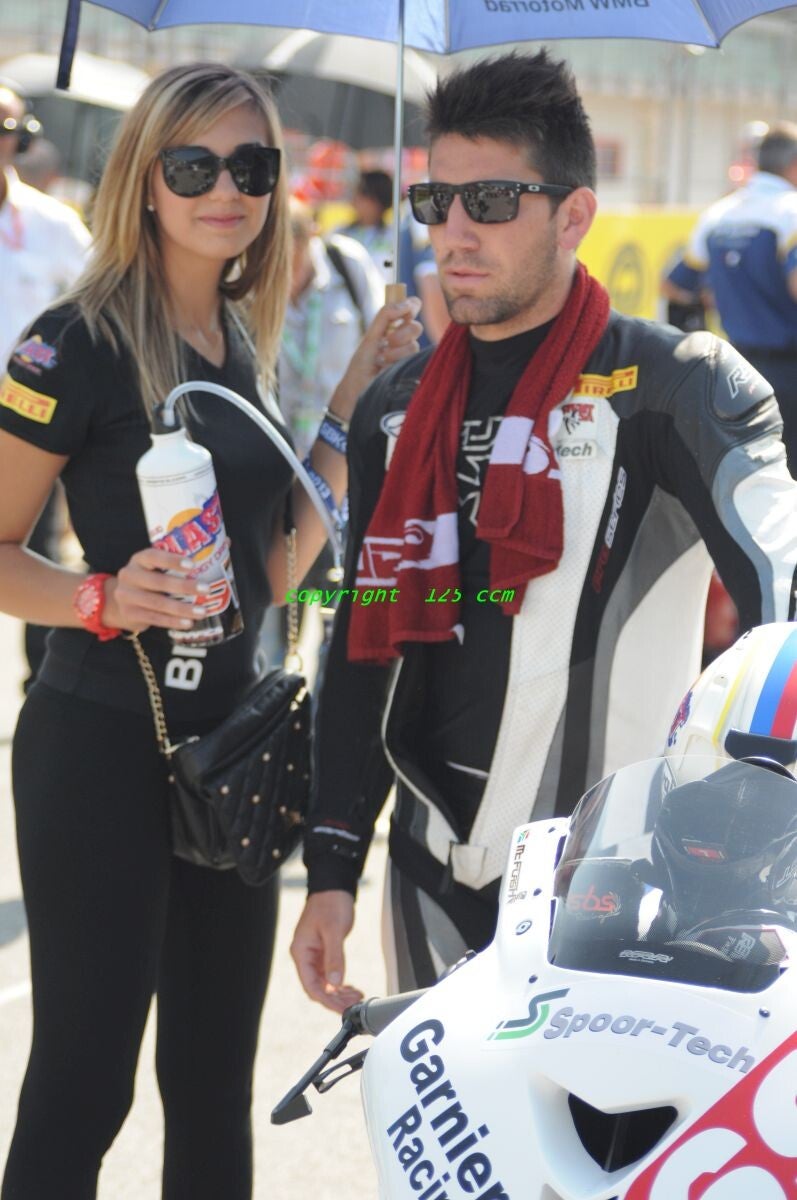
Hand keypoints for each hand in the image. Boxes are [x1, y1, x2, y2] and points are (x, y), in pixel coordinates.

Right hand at [103, 547, 208, 633]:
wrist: (120, 602)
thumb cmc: (149, 580)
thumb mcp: (158, 567)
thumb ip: (185, 557)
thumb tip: (226, 542)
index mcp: (139, 559)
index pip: (153, 556)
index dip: (172, 560)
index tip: (192, 565)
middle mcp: (130, 575)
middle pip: (158, 581)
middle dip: (184, 586)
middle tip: (206, 589)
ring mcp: (127, 596)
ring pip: (157, 603)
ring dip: (182, 608)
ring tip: (202, 611)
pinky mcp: (130, 614)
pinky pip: (154, 619)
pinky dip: (172, 622)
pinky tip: (188, 623)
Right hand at [290, 890, 363, 1012]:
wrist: (333, 888)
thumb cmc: (330, 904)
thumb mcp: (333, 930)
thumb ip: (334, 957)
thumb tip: (335, 983)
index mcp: (301, 951)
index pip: (310, 985)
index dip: (326, 1000)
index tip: (342, 1009)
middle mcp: (305, 956)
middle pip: (318, 987)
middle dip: (335, 998)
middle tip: (354, 1004)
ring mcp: (314, 955)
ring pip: (325, 983)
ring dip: (339, 992)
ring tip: (357, 997)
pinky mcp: (324, 952)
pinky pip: (330, 975)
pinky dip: (341, 983)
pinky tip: (352, 988)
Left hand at [332, 297, 422, 416]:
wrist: (358, 386)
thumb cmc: (362, 362)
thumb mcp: (371, 335)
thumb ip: (386, 315)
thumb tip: (404, 303)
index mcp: (395, 326)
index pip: (412, 308)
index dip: (412, 305)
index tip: (406, 309)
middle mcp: (404, 339)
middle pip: (416, 327)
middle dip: (401, 334)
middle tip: (385, 343)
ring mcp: (409, 355)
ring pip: (414, 345)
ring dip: (395, 352)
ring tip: (381, 360)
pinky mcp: (412, 368)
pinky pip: (412, 357)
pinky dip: (397, 360)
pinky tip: (387, 367)